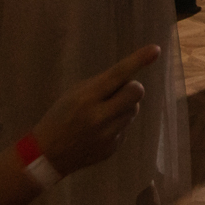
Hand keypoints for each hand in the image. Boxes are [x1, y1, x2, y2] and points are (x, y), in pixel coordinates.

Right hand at [30, 45, 159, 173]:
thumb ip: (101, 85)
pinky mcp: (113, 148)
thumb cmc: (60, 116)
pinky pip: (126, 127)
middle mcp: (100, 117)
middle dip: (131, 88)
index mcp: (86, 98)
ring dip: (124, 107)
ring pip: (134, 110)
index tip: (155, 49)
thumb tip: (130, 78)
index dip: (137, 60)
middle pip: (136, 92)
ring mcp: (108, 135)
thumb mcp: (74, 93)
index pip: (117, 75)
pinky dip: (117, 124)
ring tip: (103, 113)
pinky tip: (99, 131)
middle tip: (117, 92)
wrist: (48, 154)